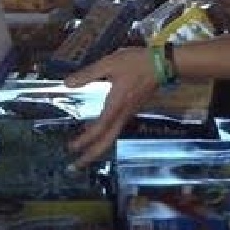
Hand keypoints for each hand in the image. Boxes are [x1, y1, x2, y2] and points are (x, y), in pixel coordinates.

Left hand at [66, 48, 158, 165]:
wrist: (162, 64)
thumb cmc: (135, 62)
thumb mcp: (109, 63)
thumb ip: (88, 74)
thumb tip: (67, 84)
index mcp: (116, 104)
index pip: (99, 128)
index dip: (85, 140)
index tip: (71, 149)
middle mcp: (123, 113)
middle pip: (107, 141)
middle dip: (91, 155)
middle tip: (75, 167)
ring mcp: (129, 113)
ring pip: (112, 136)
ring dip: (97, 147)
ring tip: (82, 153)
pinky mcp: (132, 109)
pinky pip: (116, 128)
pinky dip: (104, 136)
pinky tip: (96, 131)